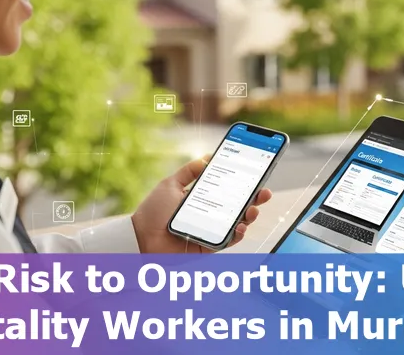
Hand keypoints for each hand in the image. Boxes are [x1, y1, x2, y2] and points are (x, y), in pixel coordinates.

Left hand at [131, 156, 272, 252]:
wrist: (140, 238)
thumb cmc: (152, 212)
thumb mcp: (170, 184)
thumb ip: (189, 172)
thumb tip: (208, 157)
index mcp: (202, 199)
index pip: (227, 189)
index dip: (243, 183)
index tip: (256, 174)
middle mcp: (210, 215)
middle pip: (238, 206)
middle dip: (254, 199)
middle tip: (264, 192)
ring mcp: (210, 231)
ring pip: (238, 223)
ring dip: (250, 216)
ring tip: (253, 209)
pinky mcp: (208, 246)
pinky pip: (228, 241)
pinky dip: (238, 234)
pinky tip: (241, 226)